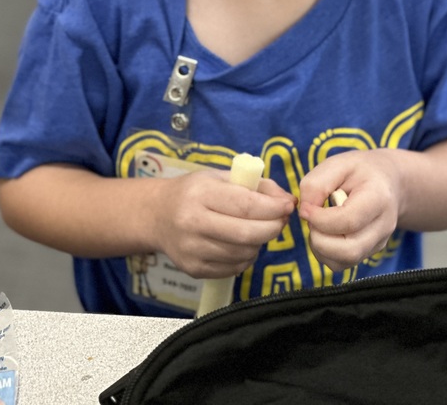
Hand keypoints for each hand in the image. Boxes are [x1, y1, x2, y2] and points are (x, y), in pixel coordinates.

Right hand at [149, 170, 295, 278]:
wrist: (157, 216)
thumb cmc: (195, 192)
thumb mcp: (221, 177)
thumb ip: (256, 185)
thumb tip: (287, 200)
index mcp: (201, 193)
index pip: (245, 205)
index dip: (273, 208)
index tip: (289, 205)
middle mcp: (193, 223)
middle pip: (246, 233)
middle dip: (273, 228)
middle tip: (281, 220)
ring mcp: (191, 250)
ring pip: (242, 253)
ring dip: (260, 243)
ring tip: (258, 230)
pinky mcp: (193, 269)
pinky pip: (233, 268)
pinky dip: (246, 257)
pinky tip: (242, 244)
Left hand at [298, 150, 402, 271]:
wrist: (387, 180)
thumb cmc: (359, 170)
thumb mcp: (338, 164)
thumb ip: (316, 184)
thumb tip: (305, 211)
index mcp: (379, 198)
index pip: (349, 221)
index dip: (320, 219)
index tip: (305, 209)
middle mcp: (384, 225)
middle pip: (350, 250)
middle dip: (319, 239)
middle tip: (311, 219)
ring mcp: (379, 242)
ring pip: (345, 262)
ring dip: (320, 247)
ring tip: (317, 224)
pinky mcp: (369, 252)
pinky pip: (342, 264)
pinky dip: (325, 253)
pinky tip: (324, 233)